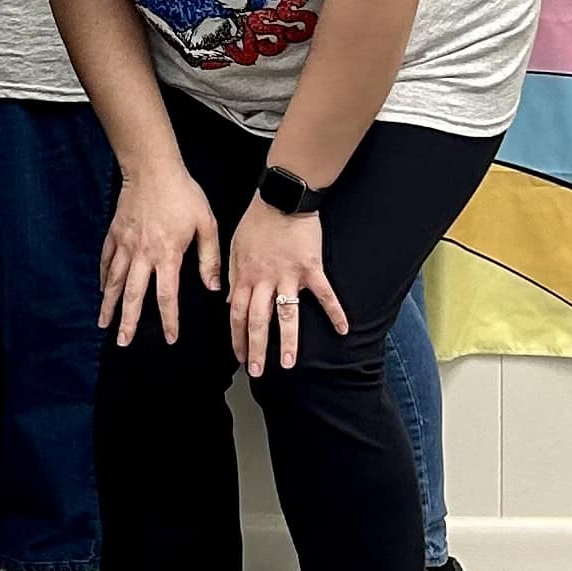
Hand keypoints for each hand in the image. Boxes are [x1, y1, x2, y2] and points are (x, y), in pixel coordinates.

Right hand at [99, 164, 221, 347]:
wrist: (152, 169)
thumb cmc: (183, 194)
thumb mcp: (206, 224)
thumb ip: (209, 259)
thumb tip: (214, 288)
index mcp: (167, 255)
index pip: (167, 296)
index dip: (168, 320)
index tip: (169, 338)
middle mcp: (143, 254)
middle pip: (133, 295)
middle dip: (128, 321)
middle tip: (122, 342)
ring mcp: (125, 244)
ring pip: (114, 281)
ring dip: (109, 304)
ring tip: (103, 323)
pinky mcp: (115, 233)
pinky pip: (106, 260)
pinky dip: (103, 277)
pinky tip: (103, 290)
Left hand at [226, 198, 348, 375]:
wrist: (282, 197)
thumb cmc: (256, 221)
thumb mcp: (234, 247)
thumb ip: (230, 275)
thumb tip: (228, 301)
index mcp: (244, 276)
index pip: (237, 314)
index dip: (236, 337)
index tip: (239, 357)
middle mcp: (264, 280)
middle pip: (258, 321)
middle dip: (255, 349)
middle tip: (256, 372)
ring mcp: (289, 275)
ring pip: (286, 315)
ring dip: (287, 341)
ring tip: (288, 364)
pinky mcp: (311, 268)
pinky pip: (324, 295)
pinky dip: (335, 312)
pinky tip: (343, 330)